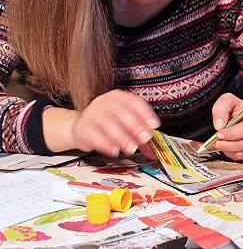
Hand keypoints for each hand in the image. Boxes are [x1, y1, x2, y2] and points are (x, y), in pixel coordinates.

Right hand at [43, 90, 159, 156]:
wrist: (81, 127)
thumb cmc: (108, 124)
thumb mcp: (125, 124)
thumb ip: (140, 133)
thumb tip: (155, 149)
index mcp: (117, 97)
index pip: (132, 101)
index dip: (144, 113)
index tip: (154, 125)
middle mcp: (103, 102)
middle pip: (120, 111)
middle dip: (135, 126)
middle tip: (144, 139)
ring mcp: (91, 114)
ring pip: (106, 123)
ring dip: (121, 137)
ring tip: (131, 148)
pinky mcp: (82, 127)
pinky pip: (93, 135)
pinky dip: (105, 144)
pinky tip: (114, 150)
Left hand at [210, 93, 242, 160]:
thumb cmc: (242, 110)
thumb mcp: (230, 101)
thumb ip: (221, 109)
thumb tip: (219, 125)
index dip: (231, 133)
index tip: (219, 133)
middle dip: (227, 144)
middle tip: (217, 141)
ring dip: (229, 150)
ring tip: (222, 143)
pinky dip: (234, 155)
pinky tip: (229, 147)